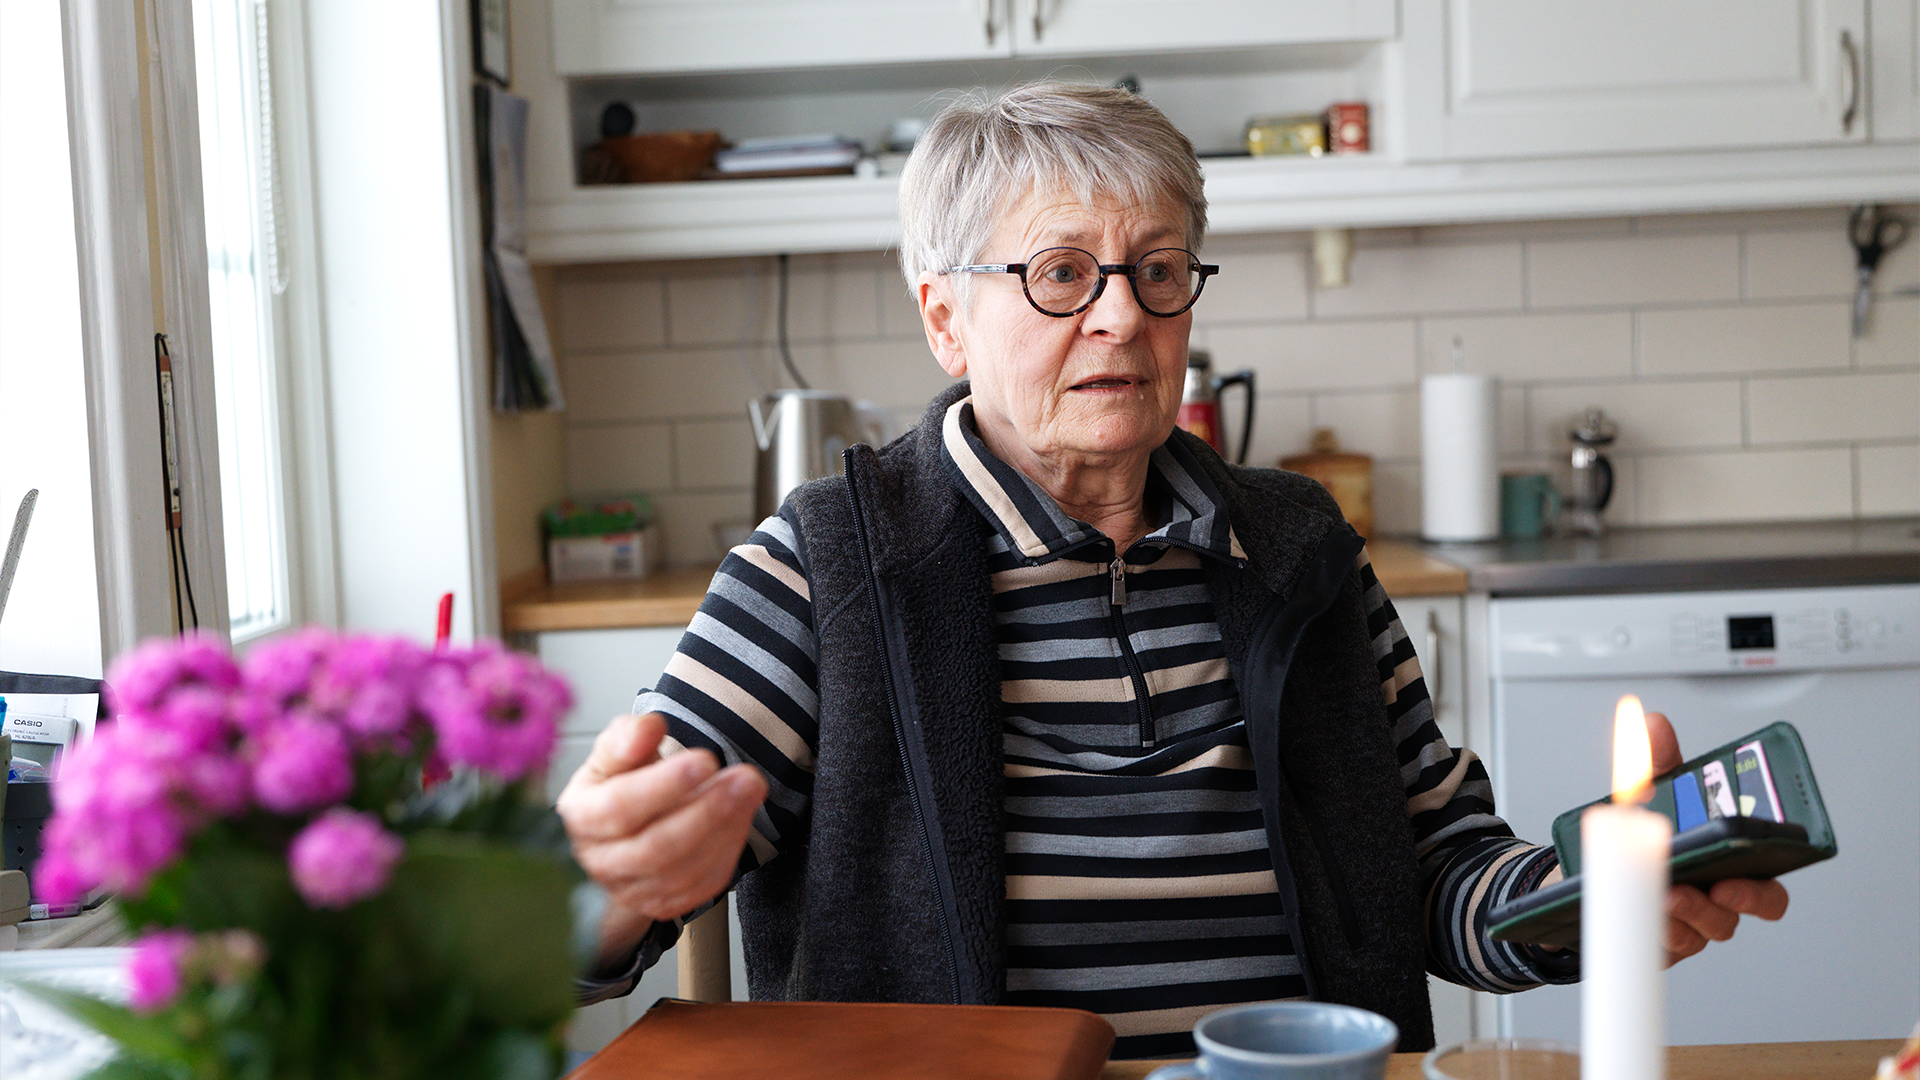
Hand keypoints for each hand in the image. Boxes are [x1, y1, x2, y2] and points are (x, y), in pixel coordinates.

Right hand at [556, 713, 768, 968]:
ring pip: (683, 871)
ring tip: (751, 789)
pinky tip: (742, 815)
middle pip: (656, 847)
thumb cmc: (618, 783)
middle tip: (746, 778)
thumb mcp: (615, 751)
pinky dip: (729, 850)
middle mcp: (600, 860)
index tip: (705, 759)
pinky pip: (702, 885)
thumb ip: (629, 735)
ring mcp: (630, 889)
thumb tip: (649, 728)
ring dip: (726, 828)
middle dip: (708, 810)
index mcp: (581, 816)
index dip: (664, 785)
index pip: (619, 807)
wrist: (621, 829)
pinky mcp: (662, 904)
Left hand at [1644, 711, 1790, 966]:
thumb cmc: (1639, 836)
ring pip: (1700, 932)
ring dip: (1687, 915)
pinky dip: (1655, 930)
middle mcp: (1714, 902)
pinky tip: (1642, 913)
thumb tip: (1654, 724)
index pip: (1766, 891)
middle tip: (1715, 889)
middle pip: (1738, 917)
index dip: (1762, 892)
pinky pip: (1663, 947)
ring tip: (1667, 895)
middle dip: (1730, 905)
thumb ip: (1657, 760)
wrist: (1590, 870)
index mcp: (1726, 868)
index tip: (1740, 878)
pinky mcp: (1655, 943)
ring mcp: (1686, 926)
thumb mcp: (1649, 794)